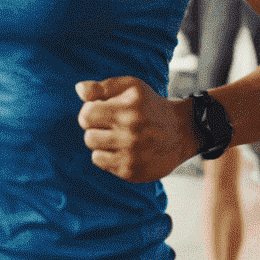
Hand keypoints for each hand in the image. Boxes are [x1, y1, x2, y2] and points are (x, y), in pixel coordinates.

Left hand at [76, 76, 196, 182]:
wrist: (181, 132)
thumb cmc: (149, 106)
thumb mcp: (131, 87)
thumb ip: (102, 87)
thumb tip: (79, 89)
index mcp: (128, 109)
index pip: (86, 115)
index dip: (91, 112)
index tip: (102, 112)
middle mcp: (131, 133)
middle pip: (88, 136)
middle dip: (97, 129)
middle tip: (113, 126)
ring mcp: (131, 155)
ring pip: (94, 150)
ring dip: (101, 143)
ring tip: (118, 137)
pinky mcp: (131, 171)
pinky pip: (102, 163)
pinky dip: (108, 156)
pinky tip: (123, 150)